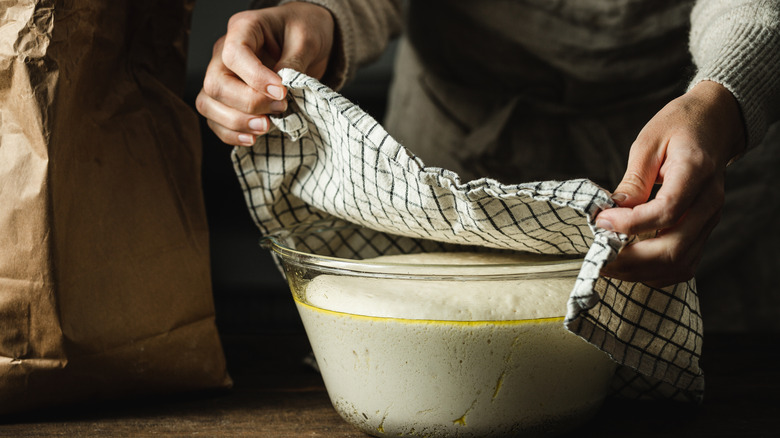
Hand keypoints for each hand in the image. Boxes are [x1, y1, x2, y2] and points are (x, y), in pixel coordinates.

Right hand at [195, 2, 334, 145]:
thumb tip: (280, 91)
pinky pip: (215, 120)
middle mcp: (224, 52)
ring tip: (267, 126)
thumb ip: (294, 63)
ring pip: (208, 104)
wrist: (305, 39)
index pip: (233, 55)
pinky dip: (231, 134)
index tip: (281, 92)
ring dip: (236, 122)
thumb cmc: (304, 31)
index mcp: (243, 28)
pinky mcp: (227, 97)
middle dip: (248, 104)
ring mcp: (222, 75)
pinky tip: (253, 138)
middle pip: (216, 84)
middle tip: (280, 109)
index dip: (255, 78)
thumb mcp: (307, 40)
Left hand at [595, 81, 745, 287]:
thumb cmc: (679, 127)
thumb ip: (634, 180)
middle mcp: (709, 202)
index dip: (630, 224)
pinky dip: (656, 272)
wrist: (714, 125)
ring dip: (640, 272)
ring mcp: (710, 219)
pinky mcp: (704, 230)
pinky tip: (631, 265)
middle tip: (599, 255)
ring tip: (609, 264)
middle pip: (674, 248)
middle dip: (631, 259)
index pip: (666, 211)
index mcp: (696, 172)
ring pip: (680, 263)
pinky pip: (684, 264)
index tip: (600, 222)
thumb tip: (613, 211)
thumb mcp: (649, 143)